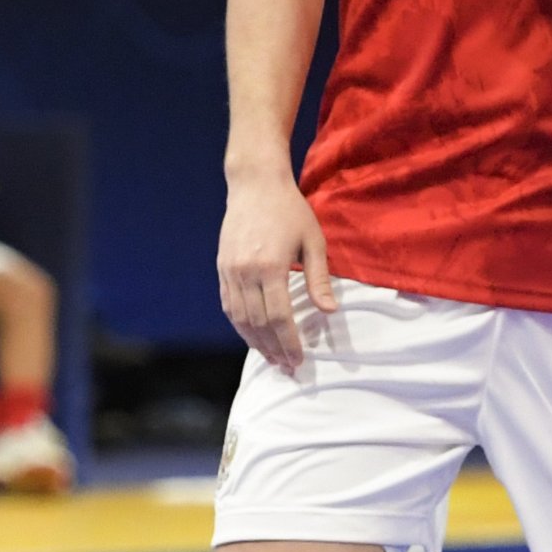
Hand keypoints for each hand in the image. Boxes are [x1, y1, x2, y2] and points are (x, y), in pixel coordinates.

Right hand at [217, 167, 336, 371]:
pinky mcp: (222, 268)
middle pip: (258, 323)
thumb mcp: (313, 241)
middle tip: (287, 366)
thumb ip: (319, 279)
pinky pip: (228, 305)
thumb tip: (330, 312)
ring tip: (270, 358)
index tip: (298, 360)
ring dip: (255, 342)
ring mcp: (230, 271)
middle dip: (273, 348)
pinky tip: (252, 336)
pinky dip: (240, 325)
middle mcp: (246, 272)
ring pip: (239, 318)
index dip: (289, 342)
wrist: (255, 185)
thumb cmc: (290, 210)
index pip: (279, 317)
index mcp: (271, 267)